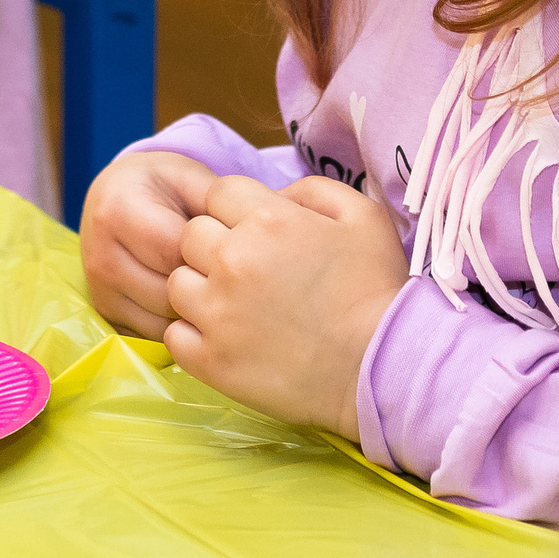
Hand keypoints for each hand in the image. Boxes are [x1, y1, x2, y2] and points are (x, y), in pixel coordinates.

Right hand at [80, 149, 216, 336]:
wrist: (117, 197)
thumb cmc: (164, 188)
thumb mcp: (192, 179)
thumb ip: (222, 202)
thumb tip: (271, 219)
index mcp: (118, 211)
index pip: (175, 252)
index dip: (212, 254)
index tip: (230, 246)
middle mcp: (100, 255)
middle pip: (169, 293)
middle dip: (206, 286)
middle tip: (228, 271)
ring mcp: (100, 291)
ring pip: (164, 322)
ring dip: (196, 312)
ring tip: (212, 285)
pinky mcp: (106, 316)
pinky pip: (154, 336)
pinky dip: (181, 327)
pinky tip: (194, 303)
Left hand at [165, 173, 408, 437]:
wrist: (383, 368)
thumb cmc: (376, 288)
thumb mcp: (362, 214)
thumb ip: (310, 189)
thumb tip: (272, 195)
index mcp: (267, 219)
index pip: (217, 193)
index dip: (236, 211)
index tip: (258, 235)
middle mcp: (233, 260)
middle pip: (190, 235)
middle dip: (215, 246)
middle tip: (248, 272)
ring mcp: (217, 314)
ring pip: (177, 283)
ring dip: (201, 290)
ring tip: (236, 307)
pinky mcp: (210, 361)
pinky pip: (175, 334)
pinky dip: (194, 334)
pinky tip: (227, 338)